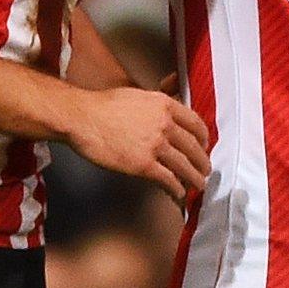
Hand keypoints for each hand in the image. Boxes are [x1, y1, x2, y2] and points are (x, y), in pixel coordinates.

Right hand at [65, 87, 210, 205]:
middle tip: (205, 169)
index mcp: (165, 105)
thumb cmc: (104, 106)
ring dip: (194, 178)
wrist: (83, 118)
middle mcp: (165, 124)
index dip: (203, 138)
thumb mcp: (139, 95)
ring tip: (198, 185)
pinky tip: (178, 192)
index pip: (196, 123)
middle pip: (194, 147)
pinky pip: (168, 179)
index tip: (204, 145)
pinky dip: (176, 188)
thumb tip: (169, 111)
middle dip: (202, 161)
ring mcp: (155, 145)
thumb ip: (157, 103)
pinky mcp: (143, 164)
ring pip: (185, 166)